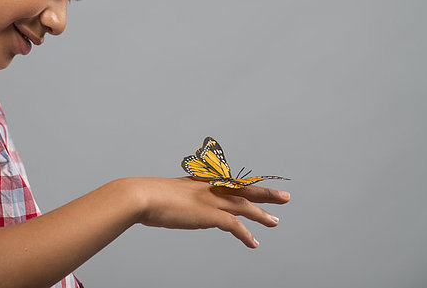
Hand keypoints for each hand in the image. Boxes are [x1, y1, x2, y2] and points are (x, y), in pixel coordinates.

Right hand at [125, 177, 289, 247]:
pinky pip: (234, 225)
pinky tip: (253, 243)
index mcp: (202, 182)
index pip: (232, 182)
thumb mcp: (169, 195)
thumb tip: (185, 210)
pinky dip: (246, 235)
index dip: (248, 185)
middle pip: (246, 189)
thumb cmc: (148, 197)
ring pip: (245, 206)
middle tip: (284, 197)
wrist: (142, 196)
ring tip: (275, 222)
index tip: (259, 187)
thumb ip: (182, 201)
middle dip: (266, 193)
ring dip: (262, 215)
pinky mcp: (209, 215)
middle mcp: (210, 188)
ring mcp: (211, 200)